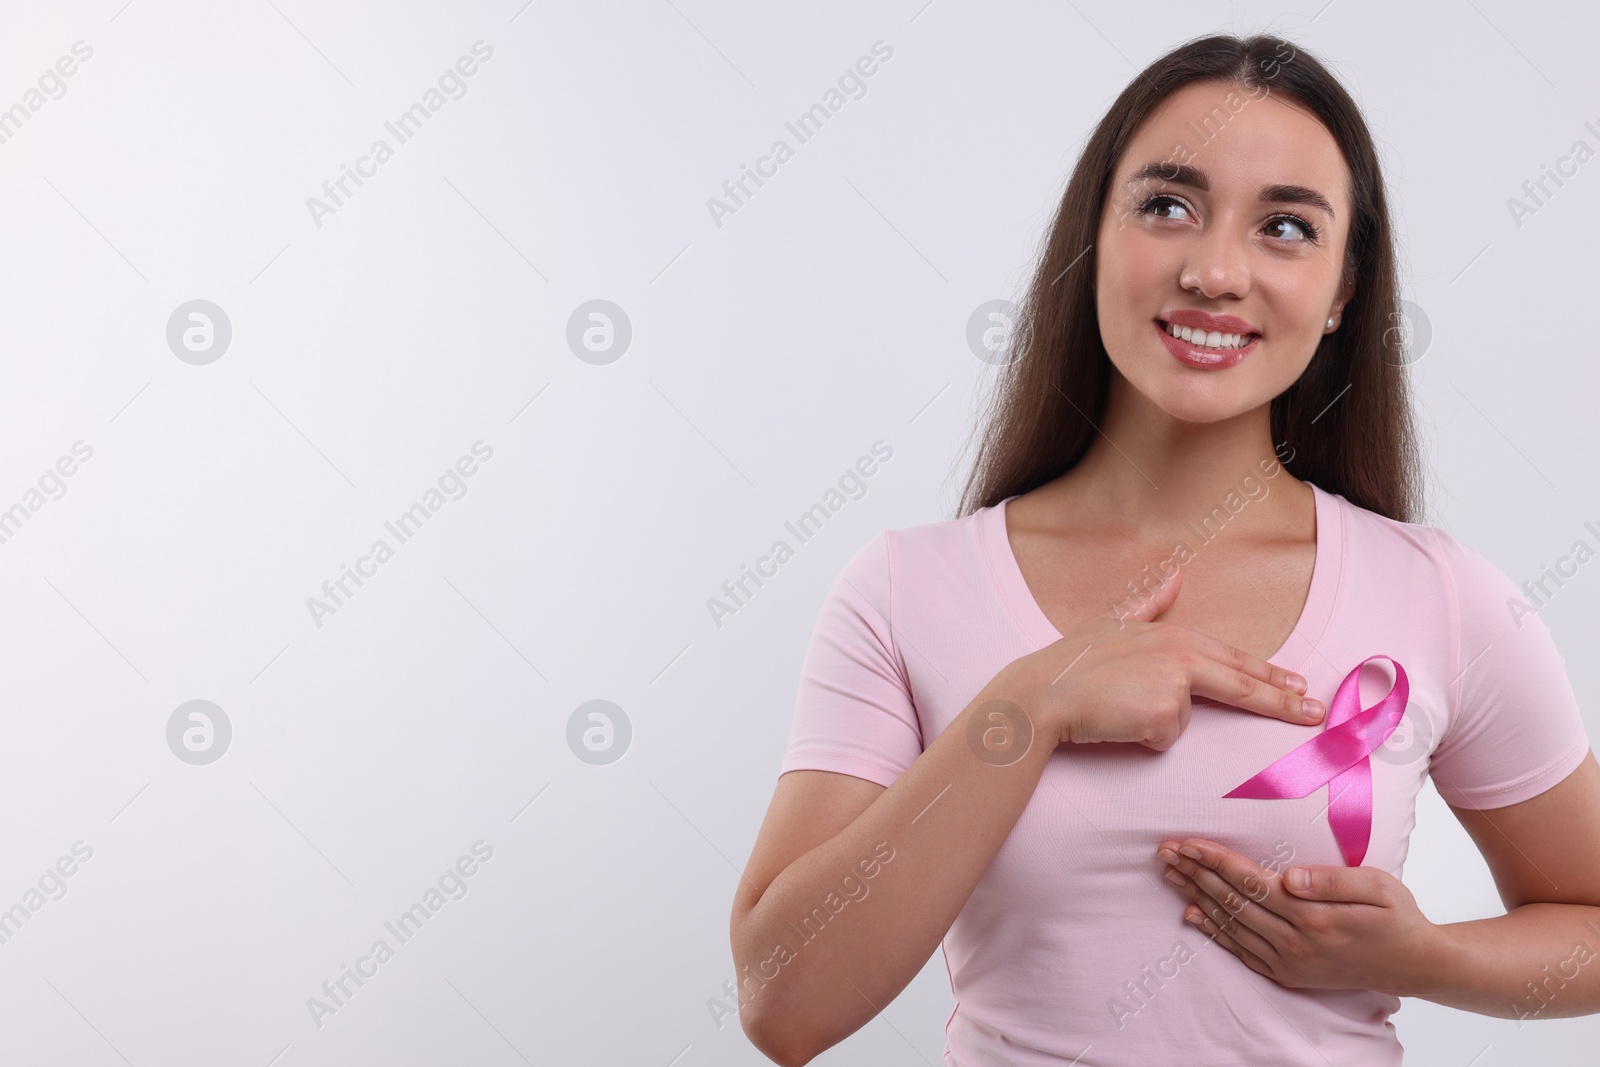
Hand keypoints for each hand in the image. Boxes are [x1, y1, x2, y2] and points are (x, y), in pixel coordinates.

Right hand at [996, 562, 1322, 751]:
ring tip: (1117, 708)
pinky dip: (1143, 737)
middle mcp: (1181, 654)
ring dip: (1153, 722)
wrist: (1042, 692)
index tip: (1298, 684)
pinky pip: (1165, 738)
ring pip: (1184, 719)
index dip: (1269, 674)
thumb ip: (1151, 604)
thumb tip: (1174, 574)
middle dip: (1285, 700)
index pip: (1234, 658)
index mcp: (1173, 635)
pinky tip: (1117, 722)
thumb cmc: (1072, 663)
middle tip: (1317, 712)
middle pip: (1244, 683)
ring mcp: (1176, 683)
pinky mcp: (1167, 713)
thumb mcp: (1113, 622)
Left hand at [1154, 836, 1443, 996]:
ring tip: (1169, 874)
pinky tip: (1192, 913)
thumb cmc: (1398, 916)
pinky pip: (1241, 950)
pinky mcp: (1288, 974)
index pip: (1250, 881)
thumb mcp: (1376, 887)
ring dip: (1196, 896)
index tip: (1186, 843)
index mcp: (1313, 915)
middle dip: (1194, 873)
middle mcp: (1295, 942)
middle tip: (1163, 852)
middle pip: (1232, 901)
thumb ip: (1330, 880)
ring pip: (1231, 924)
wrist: (1417, 965)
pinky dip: (1213, 931)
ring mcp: (1289, 961)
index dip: (1214, 860)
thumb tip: (1288, 876)